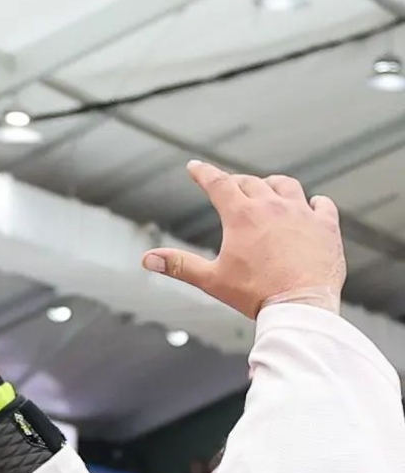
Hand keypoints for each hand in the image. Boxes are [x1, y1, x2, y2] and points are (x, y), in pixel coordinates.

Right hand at [142, 161, 344, 317]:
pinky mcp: (326, 226)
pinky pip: (322, 204)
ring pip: (286, 185)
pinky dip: (314, 203)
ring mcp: (302, 214)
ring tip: (268, 190)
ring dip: (273, 185)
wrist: (301, 306)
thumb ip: (179, 265)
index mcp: (242, 216)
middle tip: (229, 187)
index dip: (203, 172)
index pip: (218, 183)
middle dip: (236, 182)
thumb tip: (147, 260)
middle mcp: (272, 207)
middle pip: (250, 182)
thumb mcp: (212, 279)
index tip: (194, 166)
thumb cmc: (256, 294)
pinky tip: (311, 205)